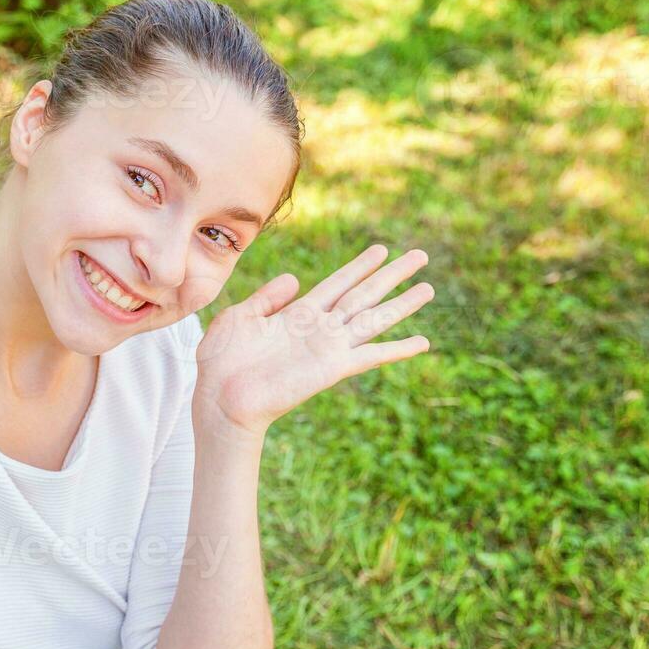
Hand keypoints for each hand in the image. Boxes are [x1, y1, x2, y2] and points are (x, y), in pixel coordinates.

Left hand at [193, 245, 433, 438]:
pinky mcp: (331, 369)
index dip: (360, 266)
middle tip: (420, 256)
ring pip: (374, 319)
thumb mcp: (239, 317)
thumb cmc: (221, 362)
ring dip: (402, 304)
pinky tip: (422, 342)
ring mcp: (328, 348)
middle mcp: (319, 329)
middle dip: (392, 276)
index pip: (337, 283)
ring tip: (429, 288)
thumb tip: (295, 278)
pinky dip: (397, 349)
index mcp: (297, 314)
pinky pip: (371, 355)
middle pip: (364, 294)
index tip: (382, 249)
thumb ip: (268, 297)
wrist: (219, 399)